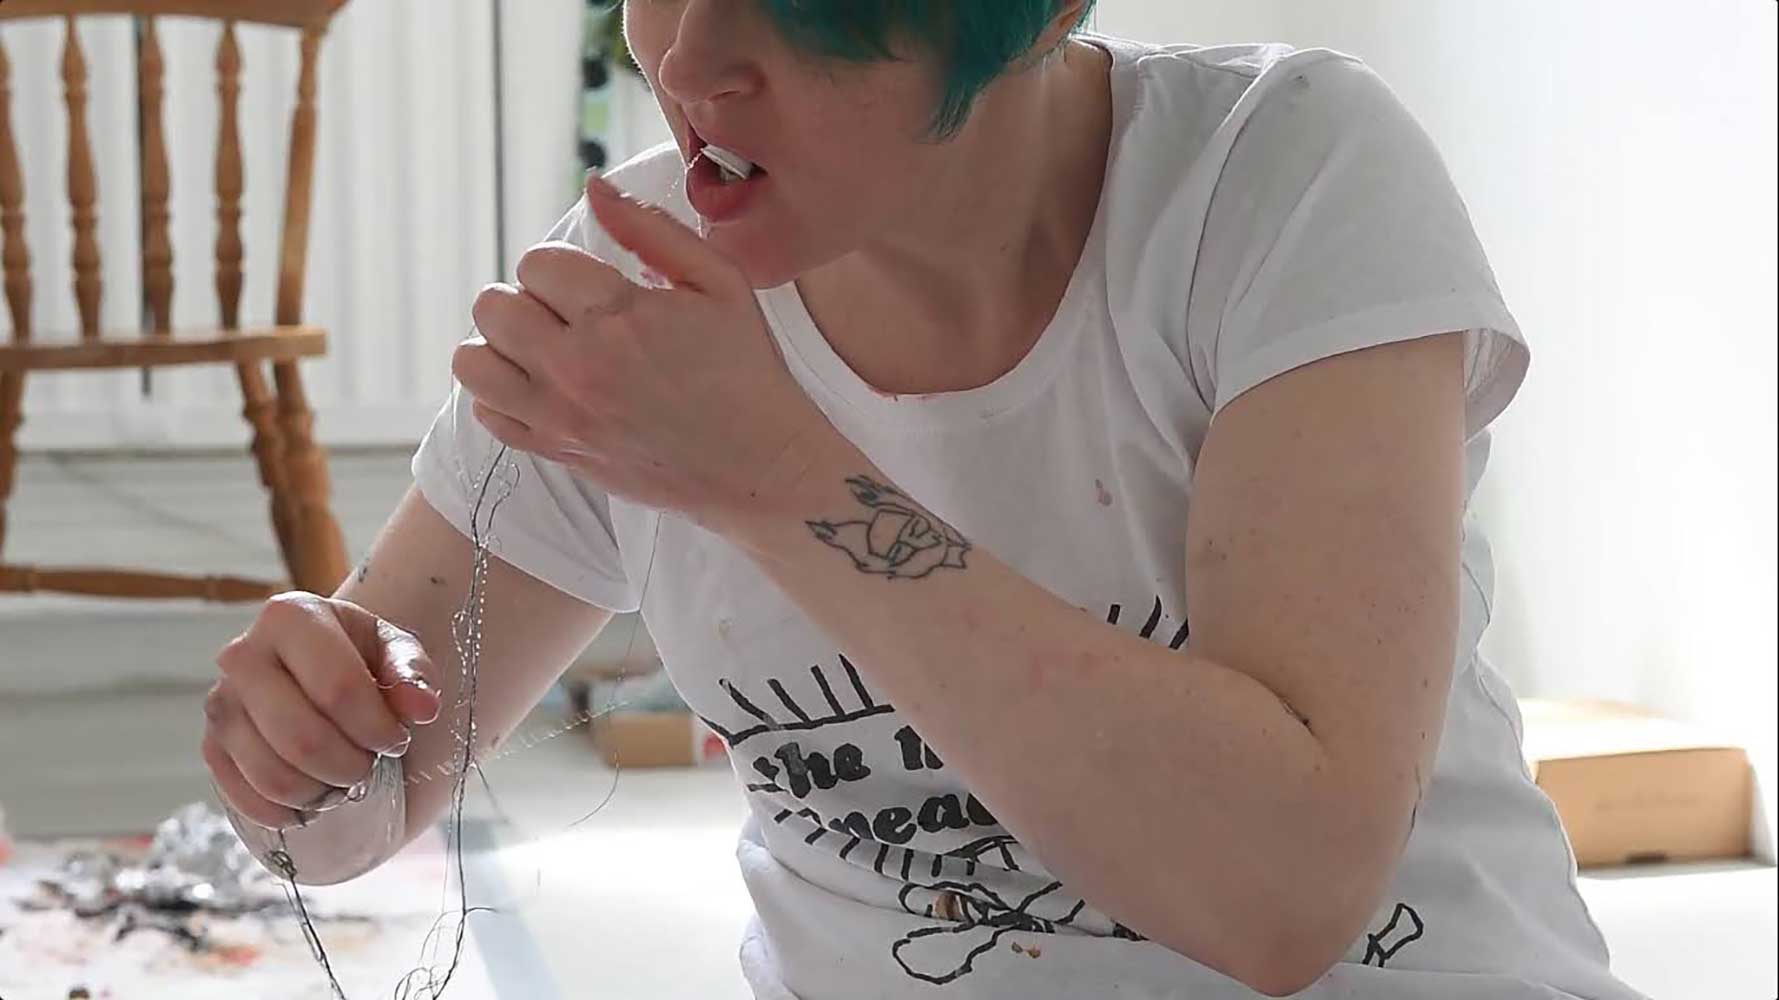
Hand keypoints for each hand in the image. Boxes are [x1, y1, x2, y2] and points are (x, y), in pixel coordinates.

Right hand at [202, 592, 440, 829]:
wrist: (317, 669)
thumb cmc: (361, 659)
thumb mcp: (395, 653)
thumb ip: (412, 675)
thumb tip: (422, 708)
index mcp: (290, 616)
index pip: (338, 688)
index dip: (376, 728)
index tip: (396, 740)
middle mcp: (242, 655)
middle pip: (302, 738)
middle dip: (349, 766)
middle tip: (370, 765)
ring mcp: (220, 703)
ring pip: (273, 775)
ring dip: (321, 792)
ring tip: (344, 779)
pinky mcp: (211, 745)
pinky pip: (244, 797)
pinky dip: (286, 811)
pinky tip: (315, 800)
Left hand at [451, 173, 831, 529]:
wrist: (759, 463)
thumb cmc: (745, 368)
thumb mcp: (720, 281)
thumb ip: (652, 229)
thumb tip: (593, 186)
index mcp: (617, 317)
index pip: (537, 264)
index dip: (562, 266)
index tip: (592, 284)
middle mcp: (577, 367)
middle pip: (493, 306)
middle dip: (527, 299)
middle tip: (567, 313)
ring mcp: (560, 415)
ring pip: (473, 361)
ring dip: (502, 344)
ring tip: (543, 346)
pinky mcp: (557, 451)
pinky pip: (486, 414)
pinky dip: (504, 395)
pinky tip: (545, 386)